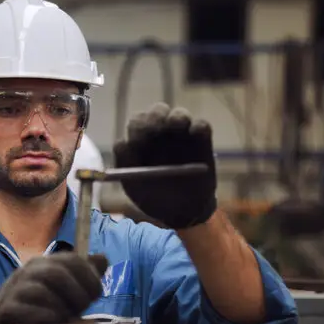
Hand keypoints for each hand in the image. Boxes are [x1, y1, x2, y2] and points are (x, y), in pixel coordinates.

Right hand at [0, 252, 108, 323]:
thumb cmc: (39, 307)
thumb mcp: (62, 289)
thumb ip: (82, 275)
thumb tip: (103, 259)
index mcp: (45, 264)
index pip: (72, 259)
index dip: (89, 276)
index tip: (96, 295)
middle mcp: (28, 272)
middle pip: (57, 273)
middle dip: (77, 293)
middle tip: (82, 309)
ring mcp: (13, 290)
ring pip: (41, 291)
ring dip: (61, 307)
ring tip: (67, 318)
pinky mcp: (4, 310)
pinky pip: (23, 310)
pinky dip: (43, 316)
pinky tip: (53, 323)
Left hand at [113, 102, 216, 228]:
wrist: (181, 212)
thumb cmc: (154, 198)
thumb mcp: (134, 186)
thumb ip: (125, 164)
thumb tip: (122, 143)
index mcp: (141, 140)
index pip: (138, 122)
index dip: (138, 126)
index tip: (140, 137)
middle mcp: (161, 132)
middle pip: (158, 112)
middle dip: (156, 116)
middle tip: (157, 126)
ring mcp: (182, 134)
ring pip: (180, 114)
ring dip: (177, 117)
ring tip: (177, 126)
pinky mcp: (201, 140)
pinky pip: (202, 126)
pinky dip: (199, 128)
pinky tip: (196, 136)